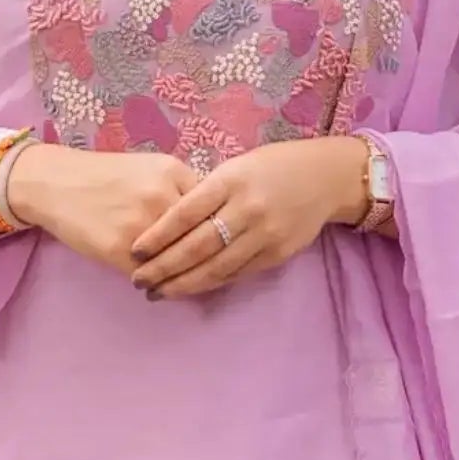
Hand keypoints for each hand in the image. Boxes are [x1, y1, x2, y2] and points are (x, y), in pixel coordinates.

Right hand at [6, 143, 199, 271]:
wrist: (56, 184)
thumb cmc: (106, 177)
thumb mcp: (150, 168)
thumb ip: (182, 189)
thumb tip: (215, 221)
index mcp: (174, 171)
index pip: (213, 210)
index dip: (217, 231)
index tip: (216, 244)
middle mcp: (163, 196)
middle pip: (201, 239)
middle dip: (202, 259)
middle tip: (203, 272)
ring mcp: (142, 224)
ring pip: (178, 261)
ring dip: (180, 276)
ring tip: (177, 280)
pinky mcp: (120, 249)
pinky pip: (151, 274)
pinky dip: (156, 282)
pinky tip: (153, 283)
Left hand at [130, 138, 370, 300]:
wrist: (324, 177)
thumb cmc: (269, 167)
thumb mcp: (235, 167)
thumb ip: (204, 192)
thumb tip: (164, 222)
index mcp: (230, 180)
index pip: (185, 213)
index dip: (157, 236)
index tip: (134, 252)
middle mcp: (247, 208)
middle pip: (197, 246)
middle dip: (164, 268)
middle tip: (139, 281)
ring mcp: (264, 234)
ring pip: (216, 267)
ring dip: (184, 284)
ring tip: (158, 292)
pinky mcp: (277, 254)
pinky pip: (237, 274)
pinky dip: (211, 283)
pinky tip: (190, 289)